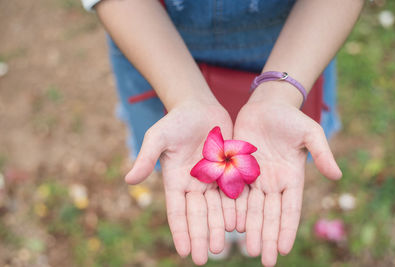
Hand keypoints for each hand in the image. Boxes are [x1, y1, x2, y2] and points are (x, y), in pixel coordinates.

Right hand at [125, 100, 232, 264]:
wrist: (199, 107)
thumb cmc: (175, 121)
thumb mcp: (158, 137)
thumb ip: (146, 158)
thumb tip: (128, 180)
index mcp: (175, 181)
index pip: (177, 211)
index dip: (180, 231)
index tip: (183, 252)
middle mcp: (194, 185)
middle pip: (198, 215)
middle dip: (200, 236)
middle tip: (205, 257)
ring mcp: (213, 179)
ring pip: (217, 208)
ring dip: (218, 227)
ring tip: (221, 246)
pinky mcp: (229, 171)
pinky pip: (234, 192)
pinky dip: (236, 208)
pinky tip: (240, 224)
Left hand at [234, 96, 341, 265]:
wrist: (266, 105)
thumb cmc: (291, 118)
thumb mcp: (310, 133)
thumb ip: (322, 154)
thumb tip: (337, 176)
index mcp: (291, 177)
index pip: (289, 209)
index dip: (286, 229)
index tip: (283, 249)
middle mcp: (272, 182)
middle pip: (269, 214)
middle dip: (267, 236)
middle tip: (264, 258)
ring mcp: (254, 177)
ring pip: (251, 208)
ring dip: (250, 228)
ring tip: (248, 248)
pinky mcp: (237, 168)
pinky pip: (234, 192)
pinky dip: (233, 209)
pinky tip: (230, 225)